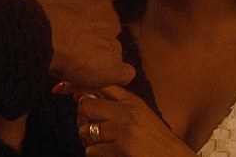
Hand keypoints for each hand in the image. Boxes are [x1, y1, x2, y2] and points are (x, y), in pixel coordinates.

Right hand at [24, 0, 134, 88]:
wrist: (43, 33)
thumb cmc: (42, 11)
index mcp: (101, 4)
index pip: (99, 17)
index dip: (84, 28)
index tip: (70, 35)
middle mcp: (113, 22)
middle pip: (105, 37)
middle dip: (91, 45)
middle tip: (71, 54)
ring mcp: (114, 45)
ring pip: (109, 56)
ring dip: (95, 63)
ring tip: (74, 69)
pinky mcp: (113, 68)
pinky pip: (123, 74)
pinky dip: (112, 77)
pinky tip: (96, 78)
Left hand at [75, 86, 193, 155]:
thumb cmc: (158, 143)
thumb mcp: (142, 116)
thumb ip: (117, 105)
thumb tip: (81, 96)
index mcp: (134, 102)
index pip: (100, 85)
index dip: (84, 92)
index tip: (77, 98)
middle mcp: (128, 113)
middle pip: (86, 106)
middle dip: (84, 119)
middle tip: (91, 130)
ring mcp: (124, 132)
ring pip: (86, 131)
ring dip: (90, 141)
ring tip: (103, 146)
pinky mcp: (120, 150)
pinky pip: (91, 151)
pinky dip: (96, 155)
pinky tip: (110, 155)